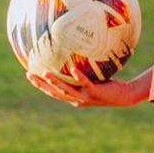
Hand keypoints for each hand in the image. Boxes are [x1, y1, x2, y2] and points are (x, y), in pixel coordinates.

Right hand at [26, 64, 141, 107]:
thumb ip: (81, 71)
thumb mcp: (91, 78)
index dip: (40, 85)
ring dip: (55, 82)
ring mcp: (86, 97)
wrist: (124, 96)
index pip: (53, 92)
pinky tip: (73, 69)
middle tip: (30, 75)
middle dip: (42, 85)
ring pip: (67, 91)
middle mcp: (77, 99)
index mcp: (73, 97)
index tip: (29, 75)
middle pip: (55, 93)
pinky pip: (86, 84)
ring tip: (45, 73)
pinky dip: (79, 77)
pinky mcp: (97, 93)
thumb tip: (72, 53)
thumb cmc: (107, 85)